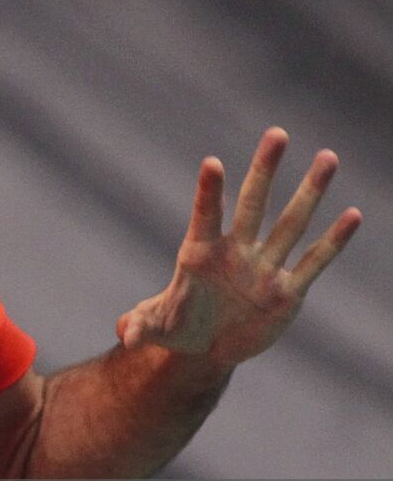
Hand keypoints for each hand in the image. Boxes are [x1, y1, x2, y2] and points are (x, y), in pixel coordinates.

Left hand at [117, 128, 361, 369]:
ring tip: (327, 157)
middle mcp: (235, 252)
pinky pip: (313, 262)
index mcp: (199, 254)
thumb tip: (127, 334)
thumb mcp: (154, 328)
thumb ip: (140, 325)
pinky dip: (333, 241)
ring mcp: (263, 269)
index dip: (209, 192)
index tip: (211, 163)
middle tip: (277, 133)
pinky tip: (352, 215)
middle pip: (253, 204)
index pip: (205, 216)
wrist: (206, 346)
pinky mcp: (286, 292)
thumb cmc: (176, 327)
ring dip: (310, 192)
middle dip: (265, 170)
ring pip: (291, 223)